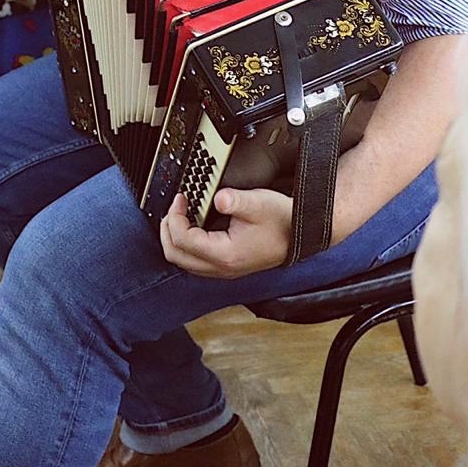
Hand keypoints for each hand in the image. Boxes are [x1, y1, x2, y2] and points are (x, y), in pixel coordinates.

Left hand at [160, 189, 293, 278]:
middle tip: (173, 208)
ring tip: (179, 215)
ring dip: (174, 238)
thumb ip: (235, 200)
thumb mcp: (258, 203)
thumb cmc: (282, 221)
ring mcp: (223, 269)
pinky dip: (186, 243)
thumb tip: (218, 197)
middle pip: (176, 256)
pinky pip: (194, 260)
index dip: (175, 216)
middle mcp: (221, 267)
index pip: (183, 240)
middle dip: (168, 230)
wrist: (299, 234)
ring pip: (183, 261)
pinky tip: (192, 226)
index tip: (180, 198)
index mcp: (225, 254)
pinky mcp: (225, 265)